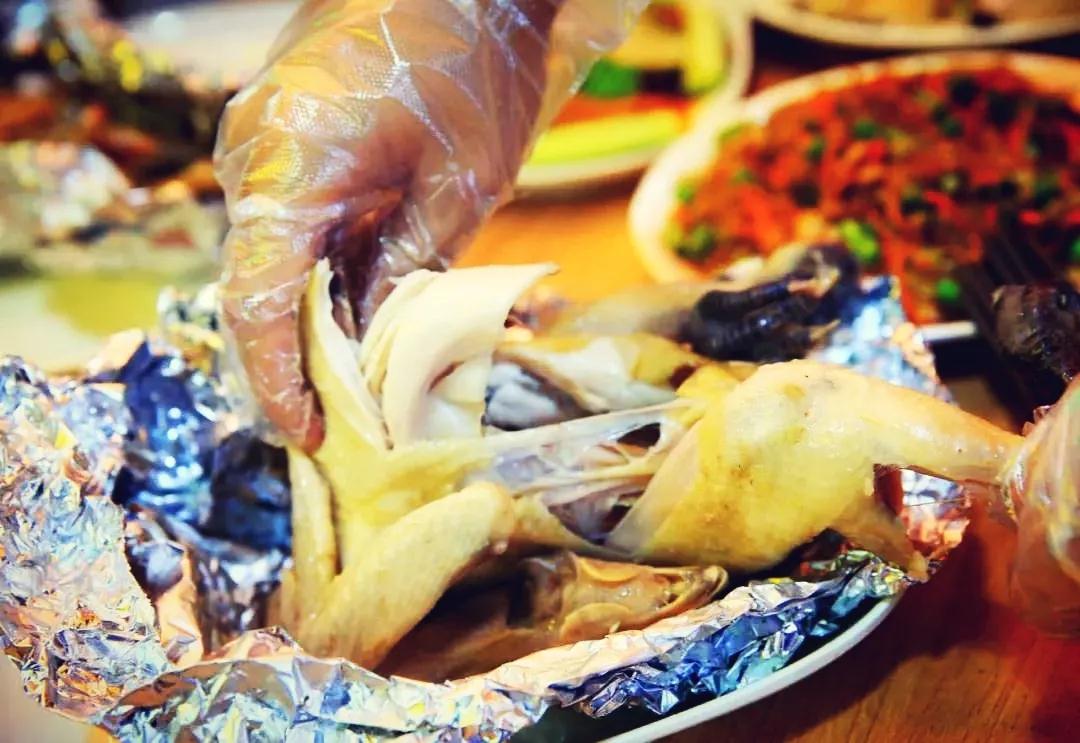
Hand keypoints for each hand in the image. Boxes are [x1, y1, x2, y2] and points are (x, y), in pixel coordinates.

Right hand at [214, 0, 641, 449]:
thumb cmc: (475, 65)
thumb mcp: (460, 188)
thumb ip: (406, 271)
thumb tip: (375, 344)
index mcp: (287, 166)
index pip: (256, 303)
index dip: (278, 382)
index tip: (310, 435)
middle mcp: (252, 153)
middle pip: (259, 283)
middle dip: (303, 355)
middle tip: (354, 415)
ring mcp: (261, 137)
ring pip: (276, 253)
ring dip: (318, 310)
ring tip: (372, 369)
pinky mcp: (284, 130)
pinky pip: (291, 216)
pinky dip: (324, 265)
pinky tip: (368, 300)